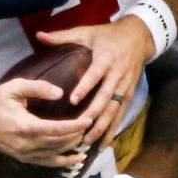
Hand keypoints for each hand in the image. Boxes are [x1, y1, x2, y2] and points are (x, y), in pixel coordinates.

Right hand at [0, 78, 92, 166]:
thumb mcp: (15, 87)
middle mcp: (26, 144)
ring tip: (88, 141)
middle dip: (77, 136)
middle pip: (59, 143)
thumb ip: (39, 88)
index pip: (58, 130)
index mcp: (26, 126)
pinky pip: (47, 162)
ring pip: (55, 155)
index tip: (89, 119)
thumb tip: (60, 93)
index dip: (75, 126)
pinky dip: (62, 162)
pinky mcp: (22, 158)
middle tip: (91, 127)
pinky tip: (75, 159)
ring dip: (73, 149)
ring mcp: (24, 154)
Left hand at [38, 15, 152, 149]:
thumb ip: (62, 36)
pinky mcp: (129, 94)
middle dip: (92, 116)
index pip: (95, 75)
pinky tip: (103, 145)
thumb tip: (38, 35)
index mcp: (106, 59)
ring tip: (88, 143)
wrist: (138, 36)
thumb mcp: (86, 31)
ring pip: (114, 110)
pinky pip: (121, 115)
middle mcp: (117, 75)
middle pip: (105, 99)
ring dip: (102, 128)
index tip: (72, 100)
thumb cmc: (108, 34)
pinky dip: (113, 130)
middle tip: (78, 131)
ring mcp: (125, 86)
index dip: (84, 87)